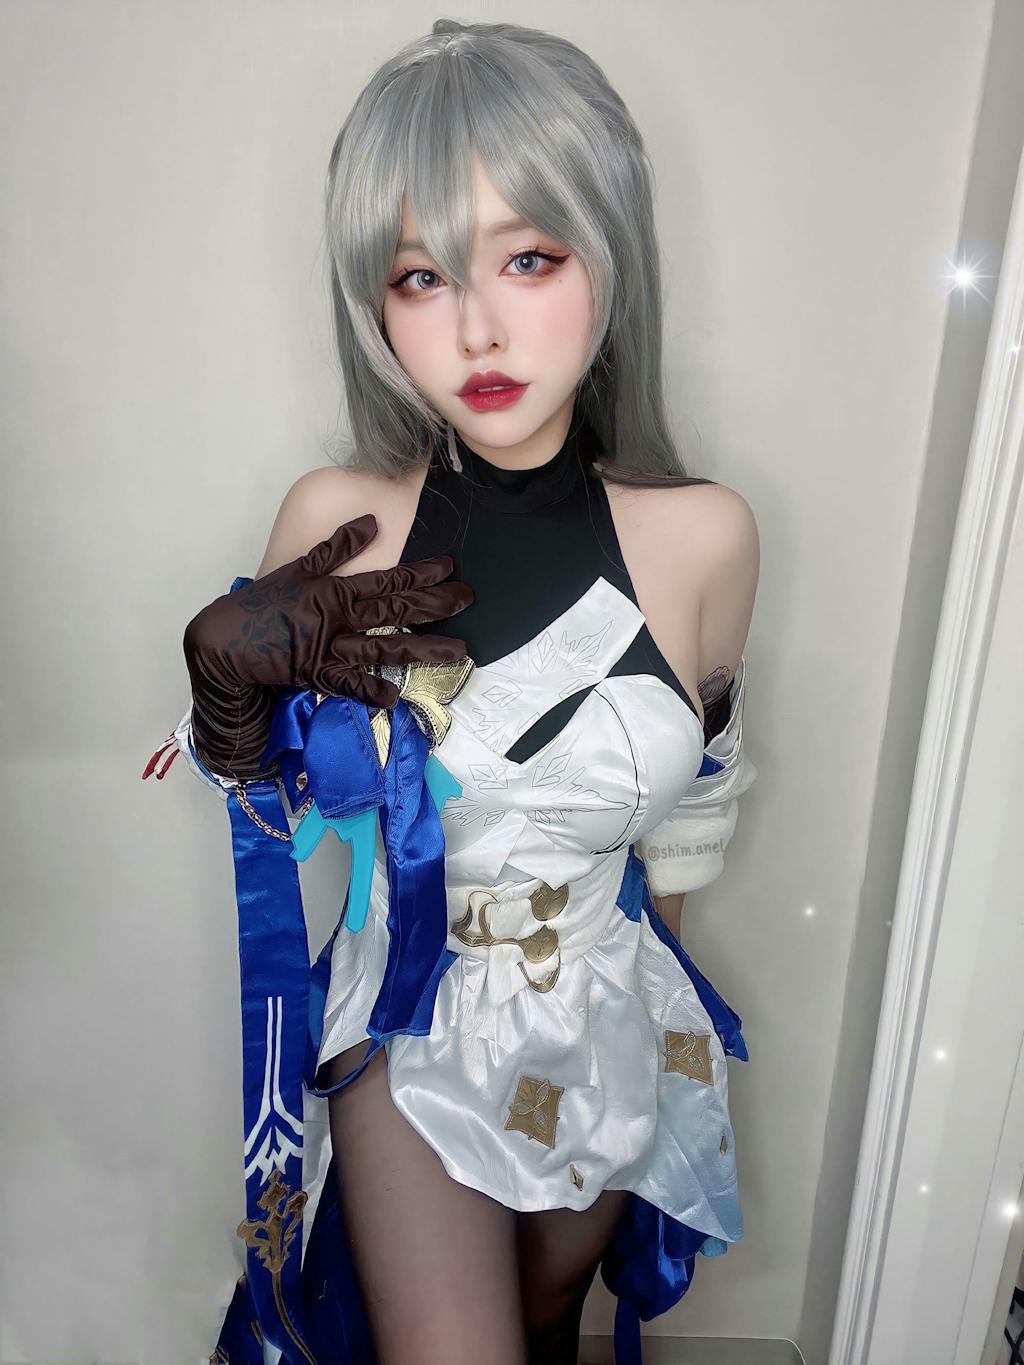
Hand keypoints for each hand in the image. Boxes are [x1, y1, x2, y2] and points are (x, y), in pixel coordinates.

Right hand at [183, 513, 474, 778]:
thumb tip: (370, 522)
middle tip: (468, 598)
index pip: (386, 579)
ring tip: (458, 652)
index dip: (421, 574)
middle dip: (435, 604)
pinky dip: (369, 690)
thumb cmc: (262, 604)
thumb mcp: (298, 568)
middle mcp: (337, 618)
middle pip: (394, 609)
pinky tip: (395, 697)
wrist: (222, 641)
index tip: (451, 569)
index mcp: (333, 590)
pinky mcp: (316, 675)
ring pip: (383, 647)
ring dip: (422, 649)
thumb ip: (336, 548)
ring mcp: (328, 648)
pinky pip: (348, 684)